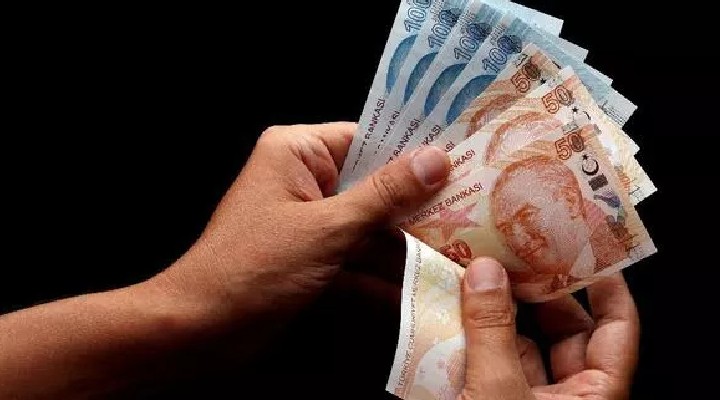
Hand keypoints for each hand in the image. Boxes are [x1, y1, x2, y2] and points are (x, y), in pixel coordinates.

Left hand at [153, 122, 450, 320]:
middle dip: (416, 205)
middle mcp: (304, 180)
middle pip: (374, 184)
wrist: (200, 330)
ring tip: (458, 253)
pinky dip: (381, 276)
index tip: (463, 160)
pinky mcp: (312, 259)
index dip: (414, 151)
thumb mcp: (327, 227)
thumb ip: (384, 195)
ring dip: (405, 245)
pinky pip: (356, 259)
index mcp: (298, 152)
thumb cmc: (253, 267)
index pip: (368, 138)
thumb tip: (435, 159)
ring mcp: (310, 223)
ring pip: (369, 226)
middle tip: (473, 210)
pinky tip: (421, 290)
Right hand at [459, 258, 639, 399]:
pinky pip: (490, 366)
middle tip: (513, 256)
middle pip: (563, 331)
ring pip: (521, 347)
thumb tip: (486, 273)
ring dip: (497, 314)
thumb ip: (492, 332)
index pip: (617, 328)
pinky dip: (473, 340)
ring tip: (475, 280)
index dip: (606, 284)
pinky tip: (451, 316)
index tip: (586, 247)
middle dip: (536, 292)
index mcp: (594, 396)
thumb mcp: (497, 391)